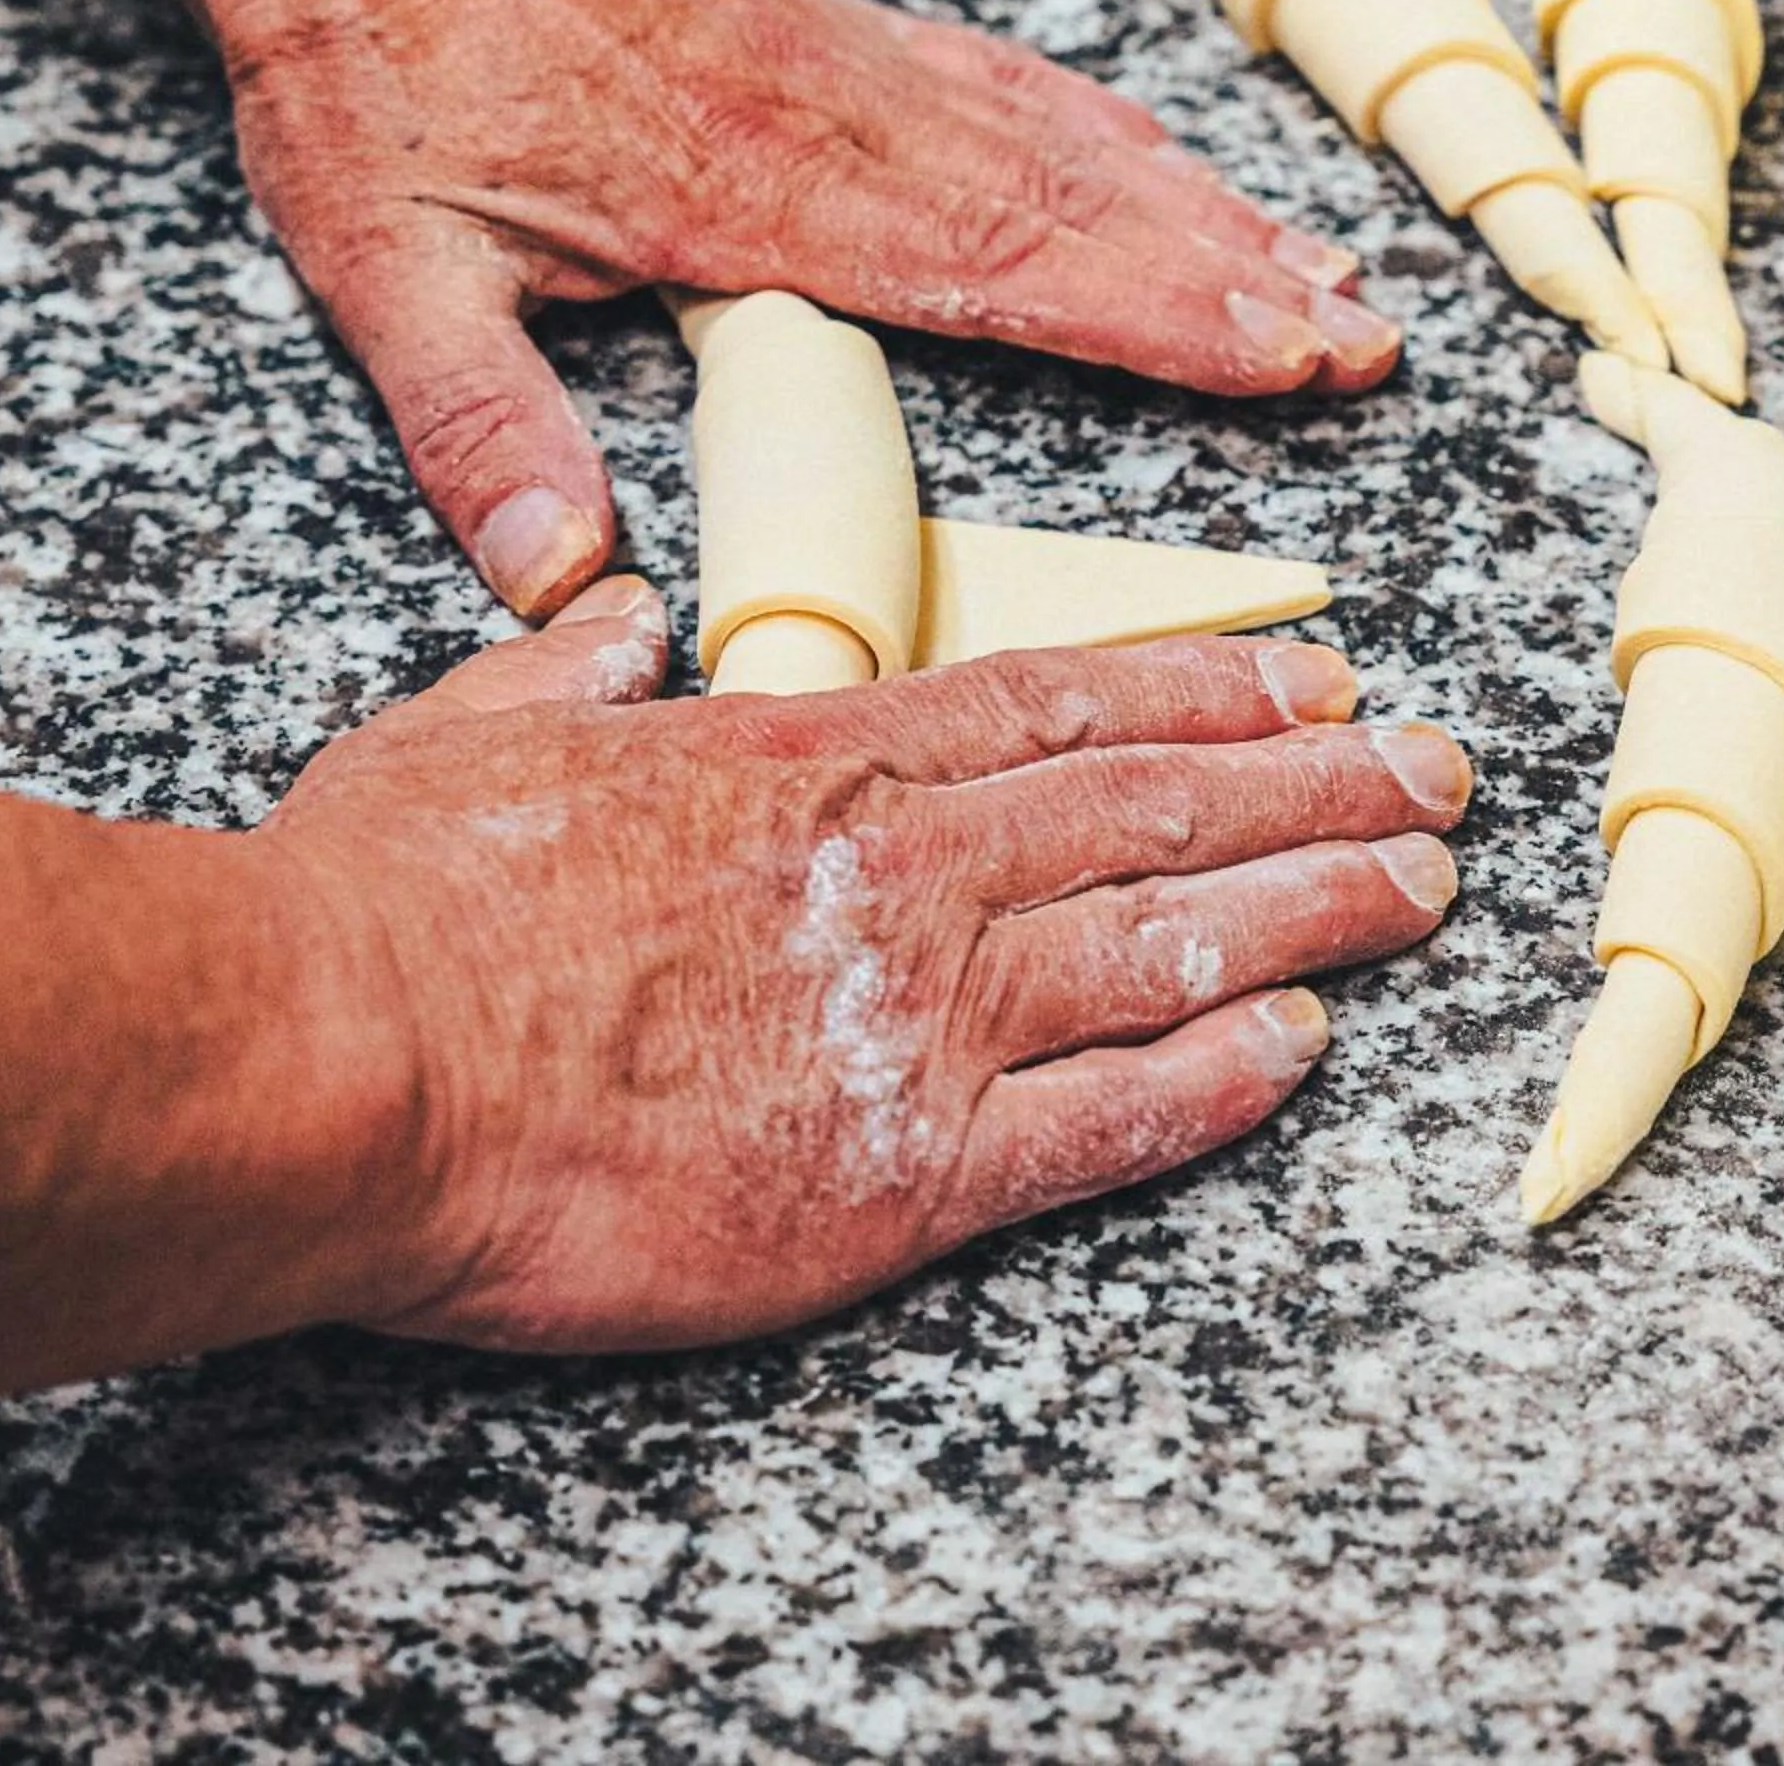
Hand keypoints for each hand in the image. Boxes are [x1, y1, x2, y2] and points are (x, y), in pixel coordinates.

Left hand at [213, 0, 1399, 612]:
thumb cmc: (368, 79)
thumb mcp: (384, 270)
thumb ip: (477, 419)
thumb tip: (556, 572)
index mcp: (739, 183)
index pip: (988, 262)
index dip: (1145, 314)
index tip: (1276, 353)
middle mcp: (822, 107)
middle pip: (1067, 197)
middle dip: (1227, 271)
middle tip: (1366, 330)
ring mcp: (832, 50)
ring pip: (1056, 129)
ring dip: (1197, 202)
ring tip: (1321, 261)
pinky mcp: (818, 18)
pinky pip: (996, 71)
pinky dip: (1103, 120)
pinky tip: (1167, 154)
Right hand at [265, 583, 1466, 1353]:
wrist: (346, 1060)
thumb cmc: (395, 897)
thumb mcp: (472, 725)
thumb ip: (570, 661)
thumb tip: (620, 611)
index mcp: (810, 758)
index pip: (1058, 700)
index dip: (1208, 686)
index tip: (1312, 672)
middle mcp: (899, 869)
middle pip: (1157, 809)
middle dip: (1317, 783)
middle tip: (1437, 767)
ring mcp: (913, 1015)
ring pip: (1170, 945)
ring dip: (1318, 910)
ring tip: (1425, 885)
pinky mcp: (899, 1171)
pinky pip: (1106, 1121)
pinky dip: (1219, 1082)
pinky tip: (1308, 1052)